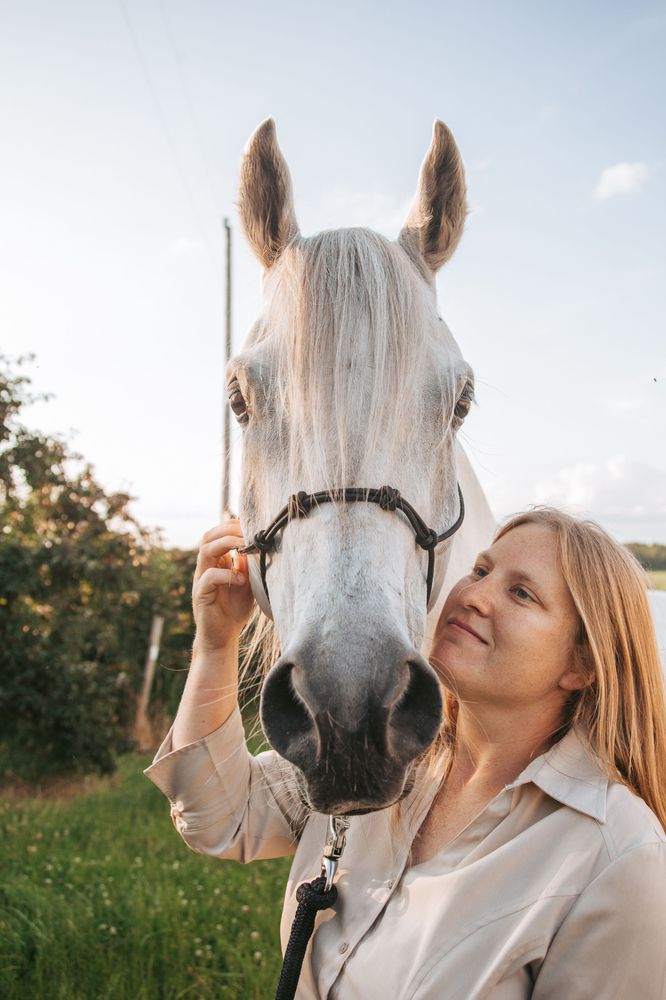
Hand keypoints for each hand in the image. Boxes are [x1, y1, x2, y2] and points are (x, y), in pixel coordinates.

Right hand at [192, 519, 254, 652]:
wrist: (223, 638)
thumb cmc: (235, 610)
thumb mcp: (247, 583)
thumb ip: (248, 565)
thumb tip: (258, 544)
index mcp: (216, 562)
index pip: (216, 534)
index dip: (231, 526)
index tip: (251, 526)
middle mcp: (205, 568)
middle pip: (208, 537)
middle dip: (228, 530)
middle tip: (247, 533)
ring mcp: (201, 580)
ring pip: (205, 551)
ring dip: (226, 544)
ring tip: (244, 546)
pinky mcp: (200, 595)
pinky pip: (208, 577)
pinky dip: (226, 575)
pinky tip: (241, 581)